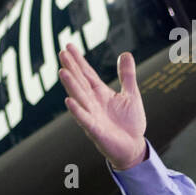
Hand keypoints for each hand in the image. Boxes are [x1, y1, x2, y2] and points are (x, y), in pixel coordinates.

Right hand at [59, 44, 147, 169]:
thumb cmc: (130, 123)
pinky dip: (77, 111)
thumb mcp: (131, 95)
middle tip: (62, 52)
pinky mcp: (96, 131)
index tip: (68, 47)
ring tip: (62, 71)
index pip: (87, 74)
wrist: (133, 147)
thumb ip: (127, 76)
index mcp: (100, 94)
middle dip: (72, 68)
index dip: (78, 61)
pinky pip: (85, 120)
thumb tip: (126, 54)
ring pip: (79, 98)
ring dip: (71, 86)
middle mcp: (93, 103)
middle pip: (80, 82)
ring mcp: (92, 116)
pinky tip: (69, 101)